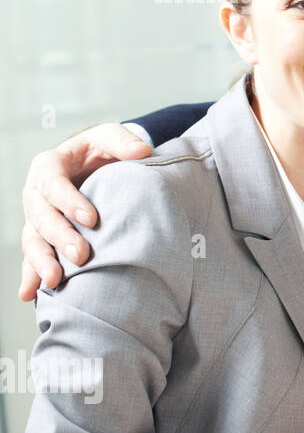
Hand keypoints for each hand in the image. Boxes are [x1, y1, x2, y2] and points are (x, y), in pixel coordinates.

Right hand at [19, 123, 152, 299]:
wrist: (94, 164)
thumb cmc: (101, 149)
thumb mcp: (109, 138)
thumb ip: (122, 141)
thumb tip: (143, 151)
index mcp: (48, 166)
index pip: (53, 184)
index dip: (69, 201)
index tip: (92, 219)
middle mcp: (36, 193)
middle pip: (41, 217)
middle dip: (60, 237)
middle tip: (82, 256)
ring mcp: (36, 217)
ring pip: (33, 240)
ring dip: (41, 262)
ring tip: (55, 282)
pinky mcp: (42, 236)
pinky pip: (33, 256)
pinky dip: (31, 275)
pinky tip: (30, 294)